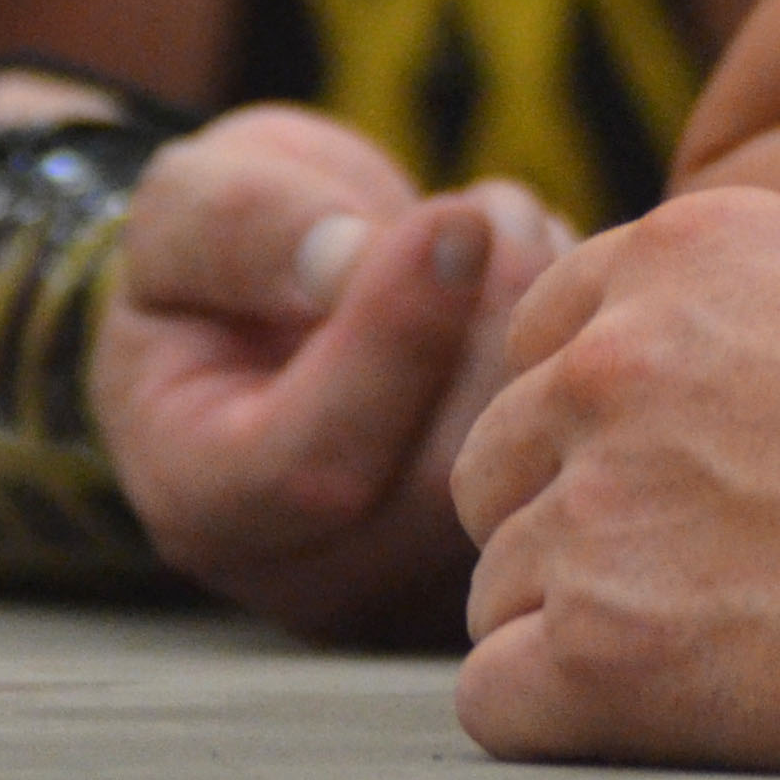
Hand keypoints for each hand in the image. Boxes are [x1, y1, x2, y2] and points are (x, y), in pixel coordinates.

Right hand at [99, 105, 569, 642]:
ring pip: (531, 464)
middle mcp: (320, 571)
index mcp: (210, 502)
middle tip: (478, 209)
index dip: (397, 338)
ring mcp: (430, 574)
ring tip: (497, 231)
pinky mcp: (522, 542)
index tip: (451, 217)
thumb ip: (243, 227)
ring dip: (543, 318)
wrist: (285, 310)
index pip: (311, 468)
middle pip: (446, 478)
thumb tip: (346, 260)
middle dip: (492, 314)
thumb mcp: (192, 205)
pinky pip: (587, 456)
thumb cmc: (233, 254)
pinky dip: (582, 344)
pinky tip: (536, 279)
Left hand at [451, 186, 779, 765]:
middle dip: (576, 520)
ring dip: (585, 624)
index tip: (680, 474)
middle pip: (498, 464)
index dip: (601, 420)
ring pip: (498, 585)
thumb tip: (707, 377)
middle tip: (702, 575)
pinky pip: (497, 699)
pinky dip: (568, 718)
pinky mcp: (602, 650)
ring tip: (726, 645)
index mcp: (687, 249)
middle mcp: (613, 360)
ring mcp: (598, 503)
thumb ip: (758, 310)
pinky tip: (677, 710)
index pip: (542, 338)